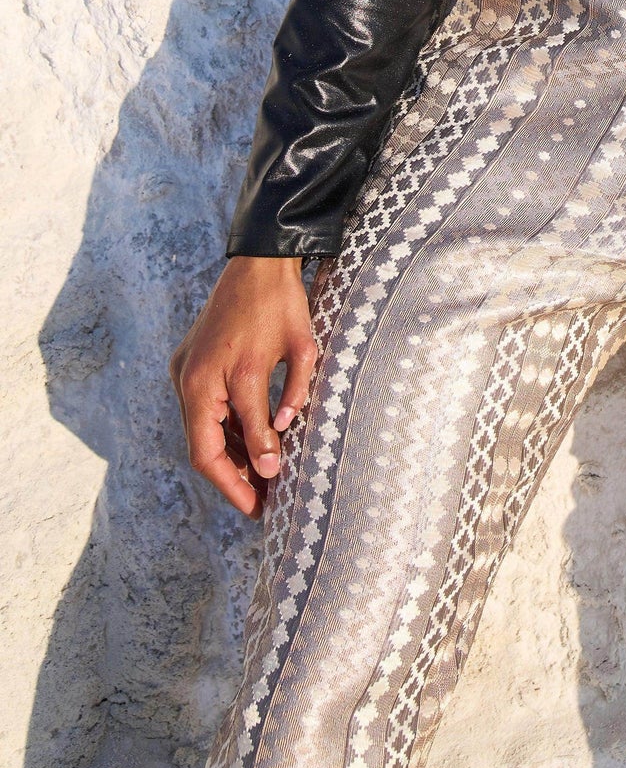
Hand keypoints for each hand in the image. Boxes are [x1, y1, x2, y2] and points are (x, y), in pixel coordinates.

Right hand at [170, 256, 316, 518]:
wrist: (261, 258)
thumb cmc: (284, 303)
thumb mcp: (297, 353)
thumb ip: (282, 406)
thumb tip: (271, 460)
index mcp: (210, 380)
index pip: (213, 454)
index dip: (236, 486)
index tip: (260, 508)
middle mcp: (189, 378)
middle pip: (203, 448)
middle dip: (233, 478)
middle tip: (264, 503)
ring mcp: (186, 370)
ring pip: (203, 430)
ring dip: (231, 455)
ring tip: (264, 479)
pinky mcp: (191, 362)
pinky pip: (205, 408)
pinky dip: (227, 429)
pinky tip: (253, 445)